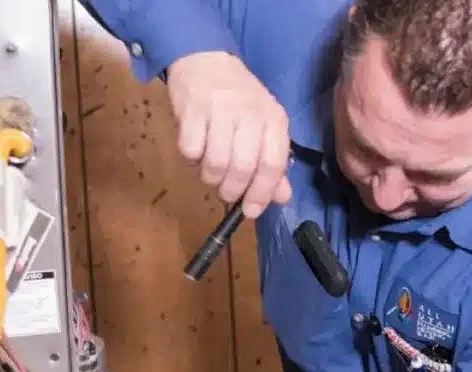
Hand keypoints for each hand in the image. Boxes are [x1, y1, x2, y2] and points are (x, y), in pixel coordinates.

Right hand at [166, 51, 291, 216]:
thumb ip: (273, 163)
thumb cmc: (239, 101)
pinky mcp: (192, 109)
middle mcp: (250, 113)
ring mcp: (220, 110)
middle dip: (233, 191)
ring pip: (216, 163)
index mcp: (274, 119)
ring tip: (211, 173)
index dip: (262, 193)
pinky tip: (196, 152)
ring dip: (211, 178)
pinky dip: (191, 160)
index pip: (273, 164)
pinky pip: (190, 151)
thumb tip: (281, 198)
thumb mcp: (263, 127)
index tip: (251, 211)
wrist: (205, 60)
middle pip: (244, 168)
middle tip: (227, 195)